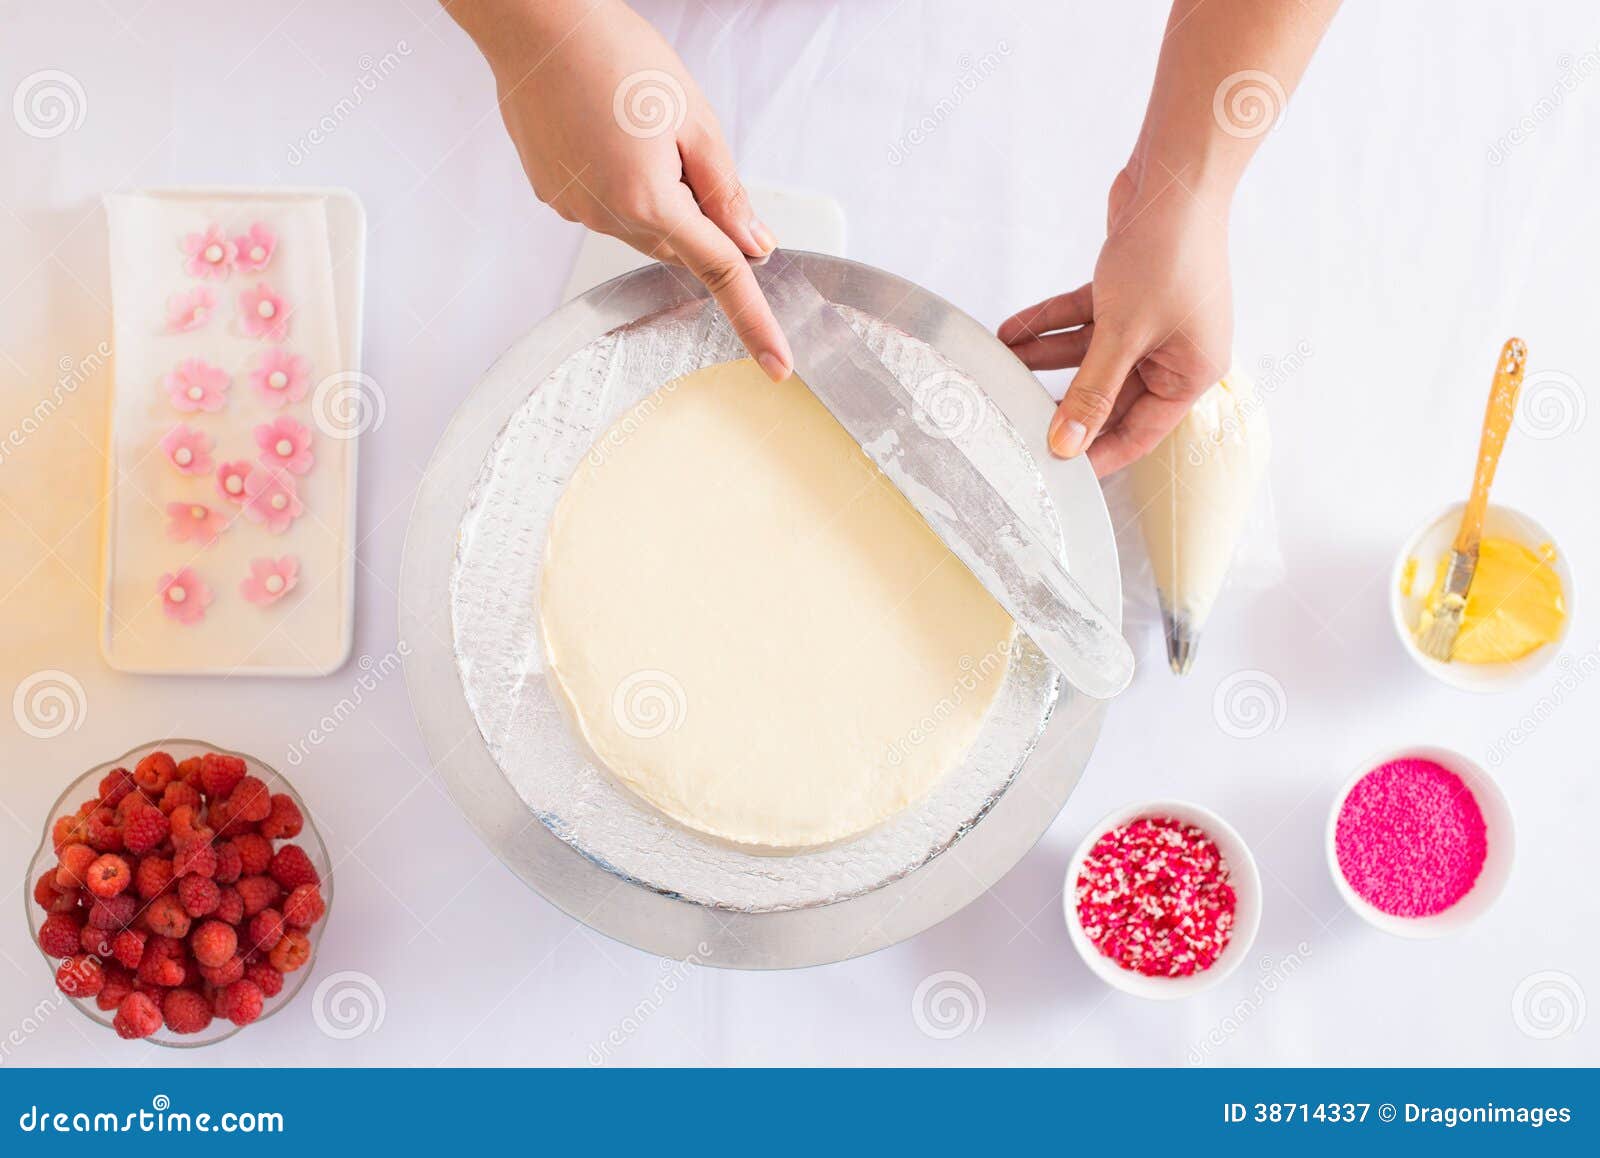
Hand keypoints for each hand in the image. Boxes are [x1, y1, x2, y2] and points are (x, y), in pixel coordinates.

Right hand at [454, 0, 790, 379]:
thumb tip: (754, 244)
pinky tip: (604, 131)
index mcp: (649, 200)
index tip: (777, 364)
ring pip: (641, 225)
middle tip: (677, 142)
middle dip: (694, 210)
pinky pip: (604, 206)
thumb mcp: (693, 118)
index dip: (754, 321)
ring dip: (654, 191)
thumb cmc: (613, 54)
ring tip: (633, 123)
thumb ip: (727, 192)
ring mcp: (574, 208)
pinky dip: (618, 180)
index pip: (720, 273)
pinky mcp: (552, 195)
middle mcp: (606, 216)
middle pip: (680, 243)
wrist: (534, 23)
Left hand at [999, 171, 1232, 476]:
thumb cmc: (1167, 254)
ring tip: (1002, 369)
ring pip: (1090, 355)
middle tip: (1019, 423)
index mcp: (1190, 373)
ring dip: (1046, 359)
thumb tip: (1067, 444)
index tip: (1057, 474)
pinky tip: (1010, 332)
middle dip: (1063, 401)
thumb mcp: (1123, 333)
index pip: (1138, 432)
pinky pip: (1083, 321)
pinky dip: (1050, 325)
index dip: (1097, 454)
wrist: (1174, 177)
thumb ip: (1092, 391)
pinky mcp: (1128, 293)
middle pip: (1110, 394)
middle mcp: (1175, 351)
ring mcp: (1152, 321)